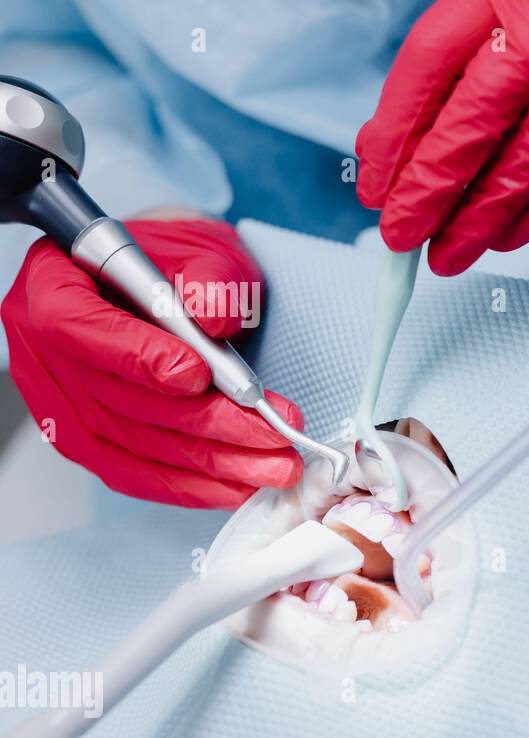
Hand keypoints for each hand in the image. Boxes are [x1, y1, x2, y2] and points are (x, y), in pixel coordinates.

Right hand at [1, 219, 303, 507]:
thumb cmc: (179, 263)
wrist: (171, 286)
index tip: (198, 374)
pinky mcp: (86, 442)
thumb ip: (211, 277)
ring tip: (274, 465)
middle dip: (204, 422)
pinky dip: (190, 483)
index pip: (77, 325)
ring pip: (132, 445)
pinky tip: (238, 484)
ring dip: (210, 462)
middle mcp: (43, 350)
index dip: (135, 355)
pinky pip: (133, 473)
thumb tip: (214, 315)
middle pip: (117, 399)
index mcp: (52, 283)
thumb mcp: (204, 250)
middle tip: (271, 433)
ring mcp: (59, 403)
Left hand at [356, 0, 528, 274]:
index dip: (394, 134)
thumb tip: (394, 138)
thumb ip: (460, 57)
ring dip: (476, 219)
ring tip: (446, 250)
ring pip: (522, 166)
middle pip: (469, 127)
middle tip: (402, 231)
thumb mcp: (516, 0)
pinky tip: (505, 234)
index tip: (377, 177)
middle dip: (427, 192)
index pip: (428, 68)